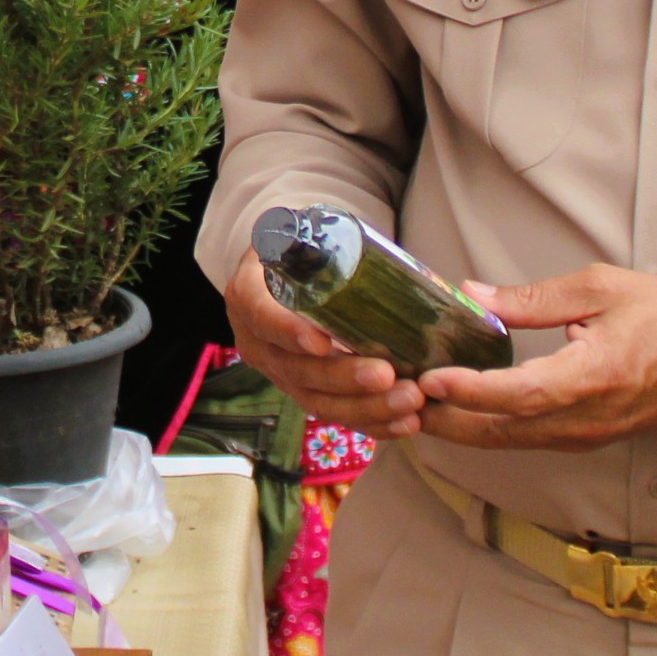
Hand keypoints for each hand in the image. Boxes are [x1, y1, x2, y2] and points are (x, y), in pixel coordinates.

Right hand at [217, 251, 419, 437]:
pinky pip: (334, 415)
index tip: (322, 342)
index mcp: (248, 295)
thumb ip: (315, 239)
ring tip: (408, 401)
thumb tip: (367, 255)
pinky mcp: (303, 391)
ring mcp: (279, 372)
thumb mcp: (294, 232)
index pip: (262, 316)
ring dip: (364, 407)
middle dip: (342, 377)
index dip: (288, 332)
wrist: (283, 272)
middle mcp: (257, 341)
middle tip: (386, 375)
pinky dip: (371, 423)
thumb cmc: (297, 248)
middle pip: (295, 369)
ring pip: (316, 400)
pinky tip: (405, 423)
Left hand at [423, 264, 656, 449]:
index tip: (431, 378)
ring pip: (507, 441)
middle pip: (503, 430)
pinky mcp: (581, 439)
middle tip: (395, 397)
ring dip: (458, 427)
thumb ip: (533, 299)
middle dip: (446, 418)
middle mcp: (586, 418)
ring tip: (410, 404)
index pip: (523, 394)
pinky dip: (483, 429)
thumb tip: (471, 296)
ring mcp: (584, 435)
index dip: (473, 391)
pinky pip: (522, 440)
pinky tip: (453, 410)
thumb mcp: (601, 288)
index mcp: (595, 376)